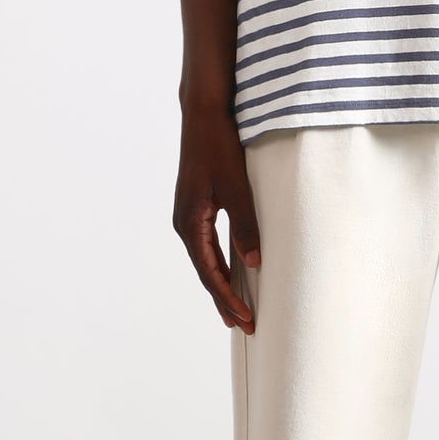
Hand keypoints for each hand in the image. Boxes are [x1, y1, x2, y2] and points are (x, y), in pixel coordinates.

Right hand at [174, 107, 260, 330]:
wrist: (203, 114)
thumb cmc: (217, 146)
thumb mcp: (235, 186)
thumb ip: (244, 224)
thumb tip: (253, 262)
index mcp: (190, 223)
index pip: (210, 273)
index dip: (228, 298)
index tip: (245, 319)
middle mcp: (184, 223)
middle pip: (205, 272)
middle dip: (224, 300)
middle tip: (244, 325)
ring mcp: (189, 215)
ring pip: (205, 261)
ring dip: (221, 285)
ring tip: (237, 308)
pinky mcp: (196, 207)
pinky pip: (207, 246)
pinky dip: (219, 265)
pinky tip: (232, 272)